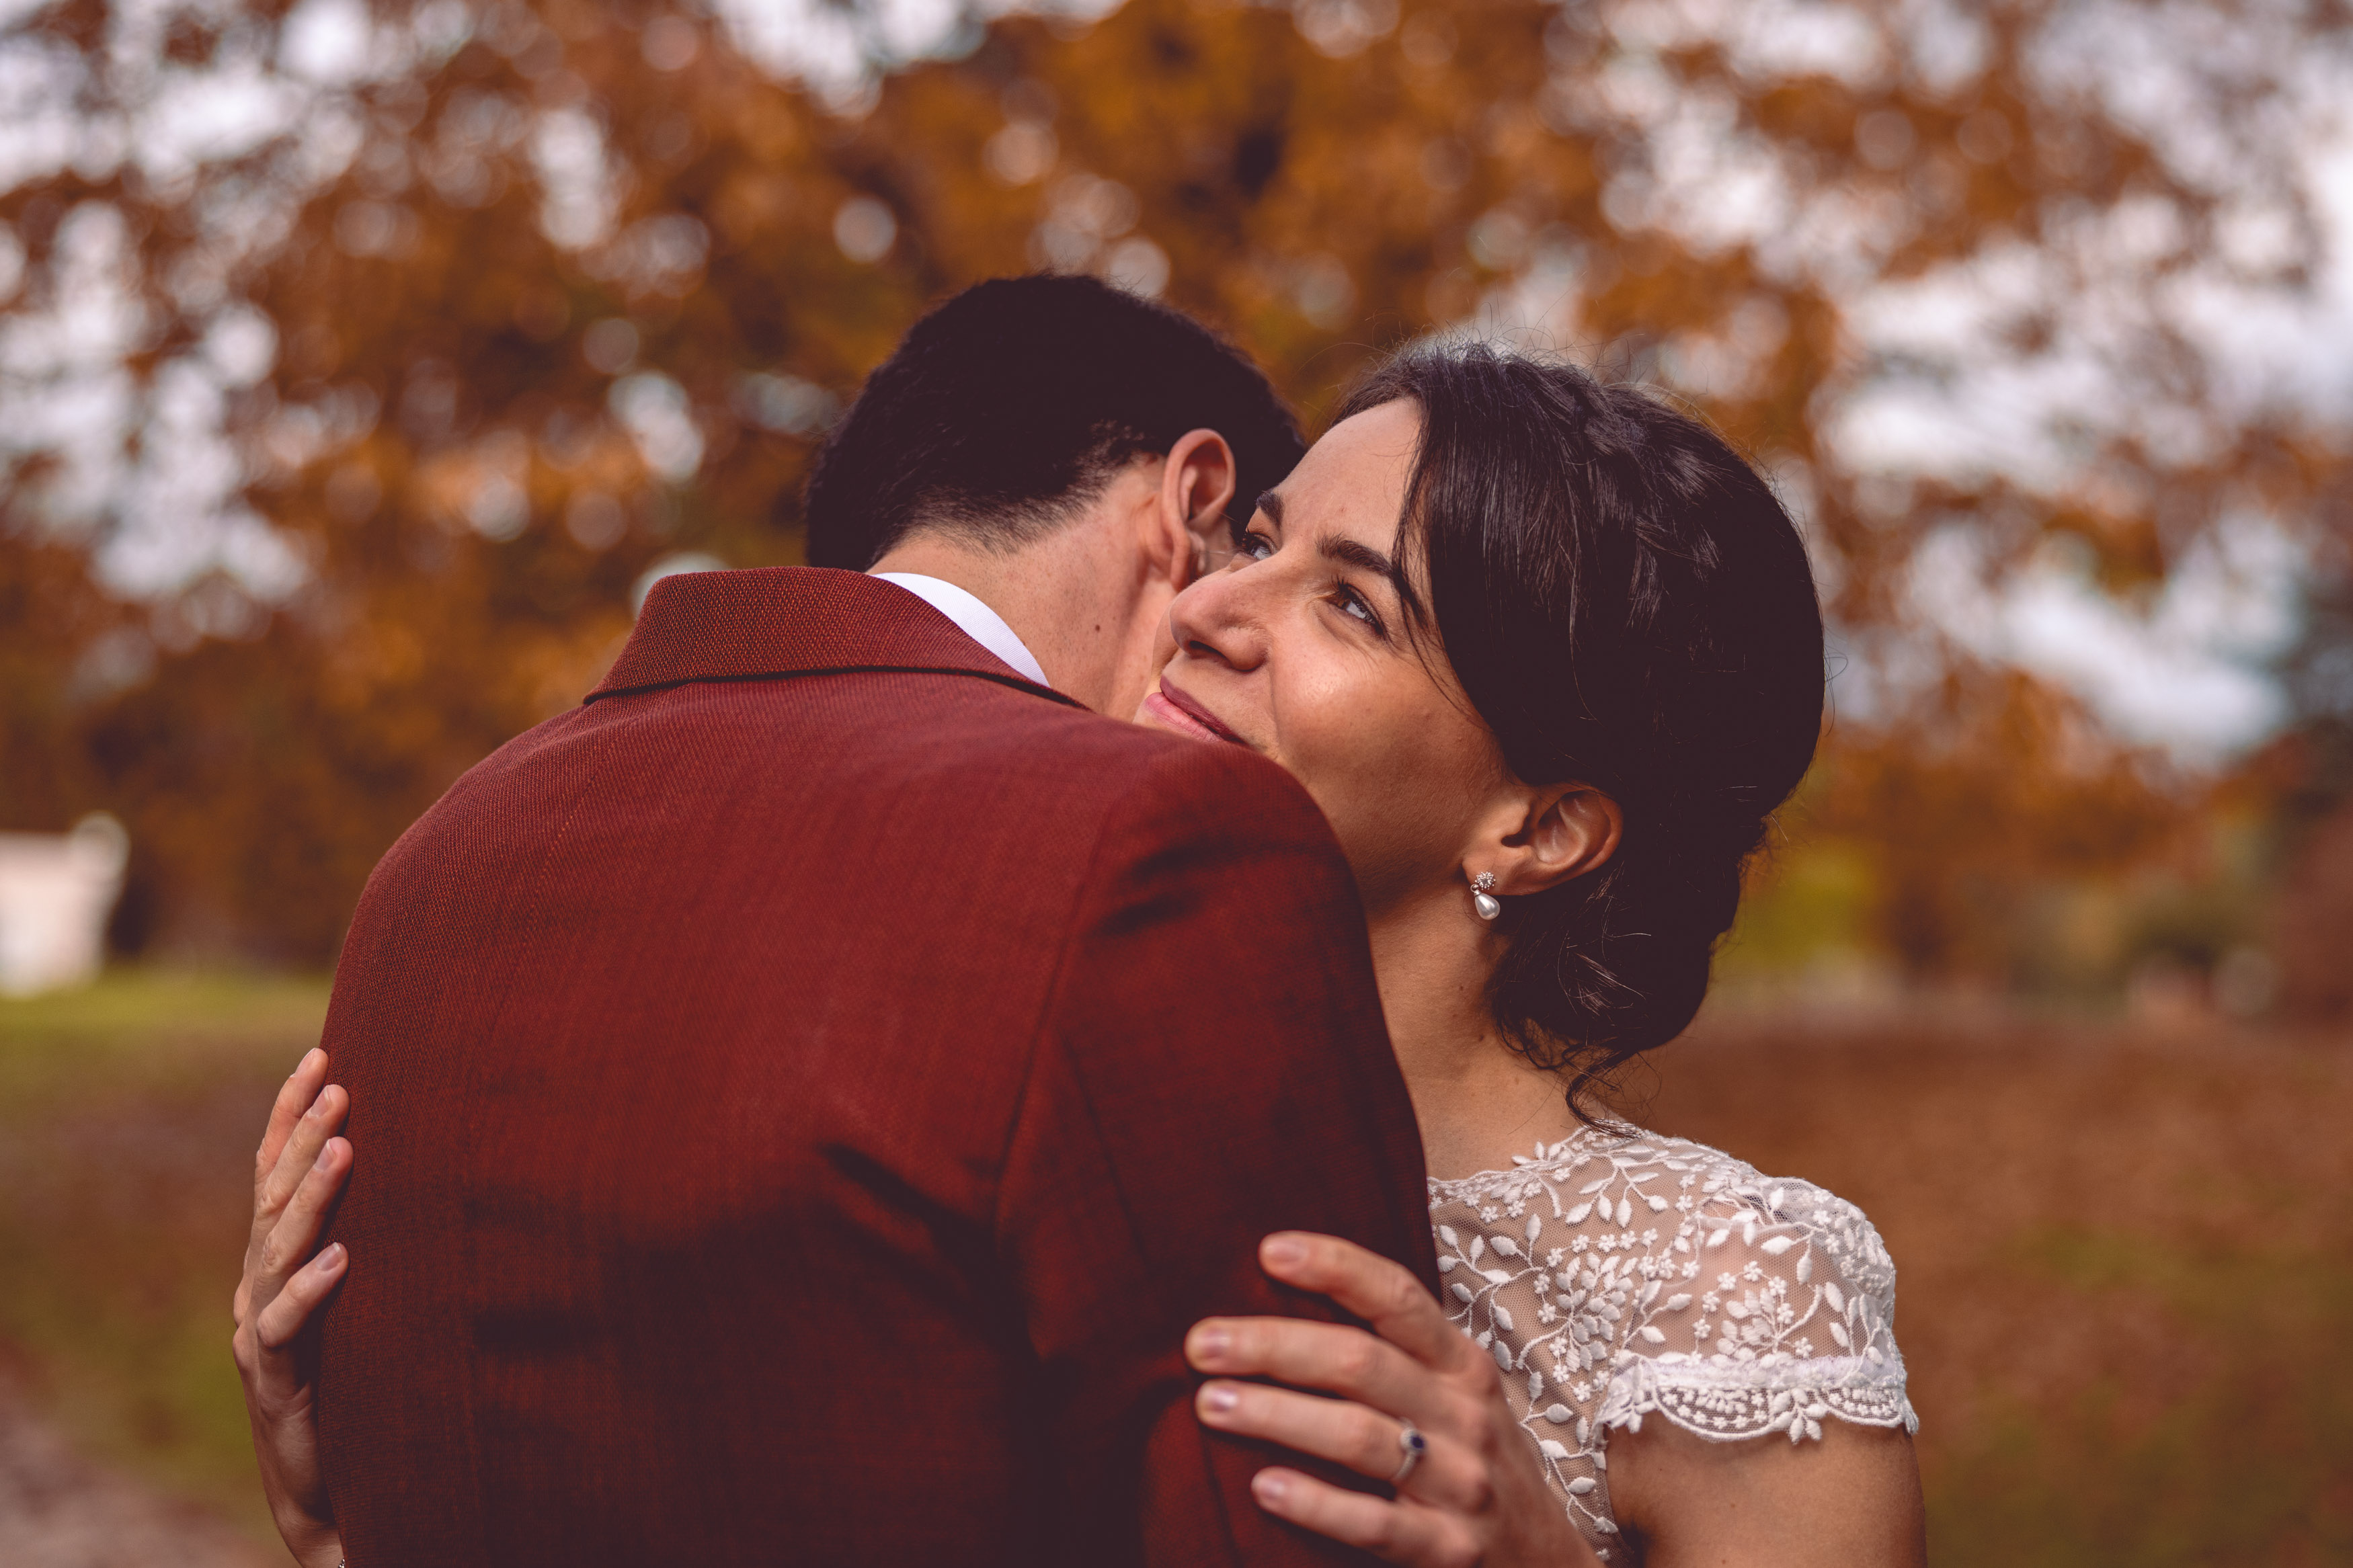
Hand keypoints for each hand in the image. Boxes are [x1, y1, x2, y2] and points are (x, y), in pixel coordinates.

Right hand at [231, 1047, 350, 1567]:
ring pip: (278, 1248)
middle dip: (306, 1135)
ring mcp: (262, 1328)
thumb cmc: (355, 1374)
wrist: (327, 1479)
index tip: (320, 1052)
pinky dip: (312, 1289)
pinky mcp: (278, 1376)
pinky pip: (289, 1326)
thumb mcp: (365, 1294)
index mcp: (276, 1257)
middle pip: (275, 1195)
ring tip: (346, 1147)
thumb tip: (438, 1163)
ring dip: (313, 1196)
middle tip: (341, 1082)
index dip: (292, 1112)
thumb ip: (378, 1237)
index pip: (275, 1170)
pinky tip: (344, 1261)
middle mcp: (260, 1282)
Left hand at [1187, 1233, 1602, 1567]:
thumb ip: (1393, 1353)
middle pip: (1360, 1362)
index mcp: (1461, 1365)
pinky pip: (1373, 1523)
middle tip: (1202, 1343)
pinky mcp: (1447, 1549)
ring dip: (1276, 1416)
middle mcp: (1464, 1415)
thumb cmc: (1473, 1458)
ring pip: (1359, 1437)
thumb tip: (1281, 1300)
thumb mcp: (1453, 1394)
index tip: (1269, 1250)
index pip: (1398, 1297)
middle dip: (1274, 1347)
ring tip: (1210, 1404)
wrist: (1545, 1558)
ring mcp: (1460, 1484)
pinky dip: (1315, 1503)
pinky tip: (1263, 1486)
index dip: (1337, 1267)